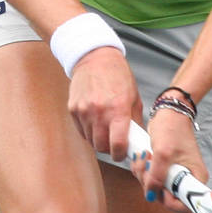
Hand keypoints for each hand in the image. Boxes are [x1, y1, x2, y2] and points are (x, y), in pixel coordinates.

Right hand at [67, 46, 142, 162]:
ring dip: (98, 139)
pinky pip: (81, 130)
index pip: (117, 144)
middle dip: (108, 148)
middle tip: (114, 142)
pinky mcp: (73, 109)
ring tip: (105, 127)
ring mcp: (83, 111)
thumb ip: (135, 121)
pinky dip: (88, 130)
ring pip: (90, 140)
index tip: (122, 154)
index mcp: (118, 109)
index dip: (120, 154)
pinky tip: (95, 120)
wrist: (95, 58)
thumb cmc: (118, 76)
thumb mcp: (133, 97)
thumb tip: (138, 142)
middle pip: (101, 146)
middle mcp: (99, 112)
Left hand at [138, 105, 204, 212]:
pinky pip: (150, 180)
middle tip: (148, 168)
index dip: (173, 203)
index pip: (189, 205)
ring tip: (144, 158)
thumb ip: (157, 176)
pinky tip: (142, 157)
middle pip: (167, 199)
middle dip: (152, 185)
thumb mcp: (163, 152)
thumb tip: (151, 194)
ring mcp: (174, 176)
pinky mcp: (163, 171)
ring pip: (155, 189)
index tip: (161, 192)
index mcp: (196, 178)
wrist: (168, 115)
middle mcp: (187, 180)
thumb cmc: (172, 129)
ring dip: (144, 176)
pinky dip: (142, 171)